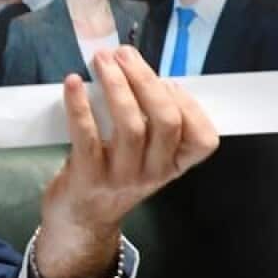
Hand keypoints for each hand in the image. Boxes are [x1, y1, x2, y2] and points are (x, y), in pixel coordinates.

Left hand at [36, 46, 217, 277]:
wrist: (80, 221)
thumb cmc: (113, 177)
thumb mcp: (145, 158)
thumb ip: (151, 124)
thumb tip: (139, 73)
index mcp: (172, 165)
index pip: (203, 139)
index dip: (189, 105)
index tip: (168, 83)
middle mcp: (152, 173)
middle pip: (166, 122)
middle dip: (146, 81)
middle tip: (123, 55)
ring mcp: (121, 177)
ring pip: (131, 126)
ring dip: (117, 87)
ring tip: (102, 61)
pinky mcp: (88, 177)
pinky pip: (86, 136)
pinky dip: (80, 105)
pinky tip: (74, 83)